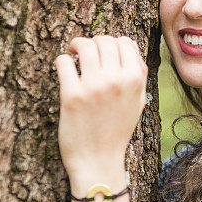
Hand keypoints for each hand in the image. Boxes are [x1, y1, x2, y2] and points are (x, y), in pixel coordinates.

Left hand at [54, 35, 147, 183]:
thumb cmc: (117, 130)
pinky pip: (64, 62)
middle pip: (104, 40)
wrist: (98, 160)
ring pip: (84, 45)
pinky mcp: (71, 95)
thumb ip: (138, 74)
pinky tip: (65, 70)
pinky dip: (63, 61)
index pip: (125, 42)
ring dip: (76, 45)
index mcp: (135, 80)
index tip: (104, 50)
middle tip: (85, 51)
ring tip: (72, 52)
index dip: (113, 42)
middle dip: (93, 42)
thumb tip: (129, 46)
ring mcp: (93, 87)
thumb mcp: (138, 102)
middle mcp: (116, 80)